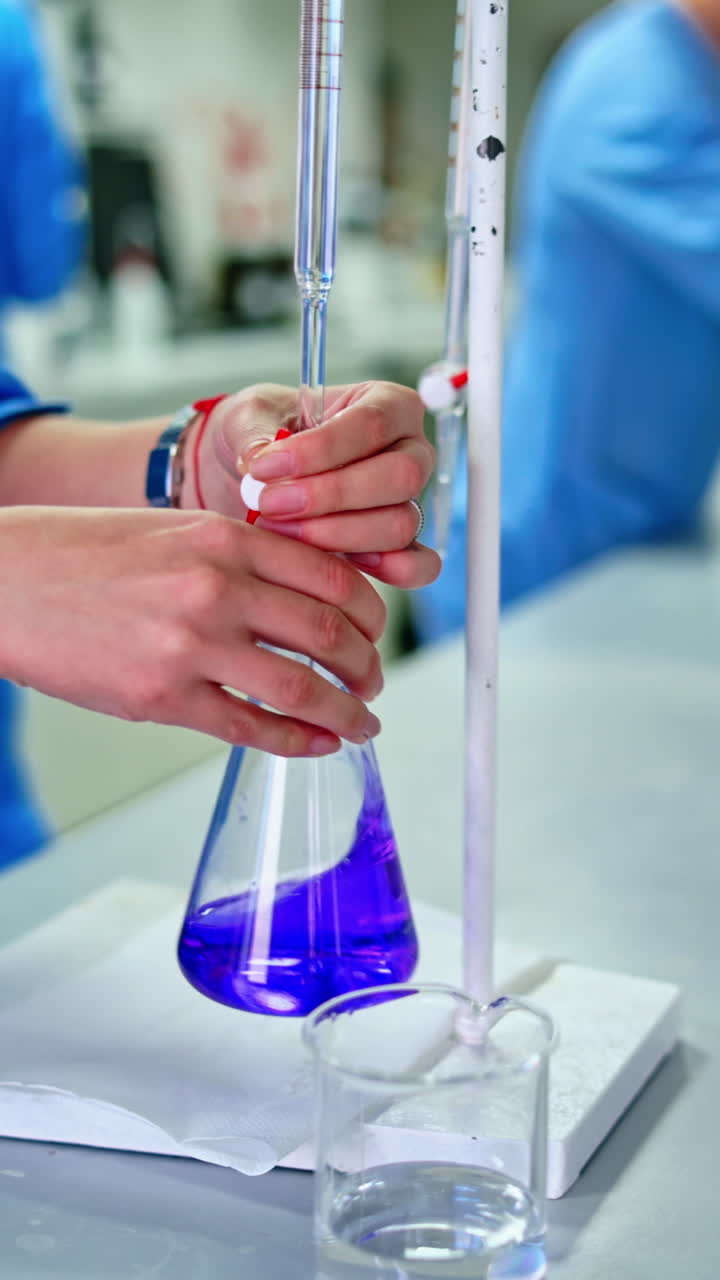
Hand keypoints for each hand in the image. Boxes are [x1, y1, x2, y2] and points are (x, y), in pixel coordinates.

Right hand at [0, 507, 386, 756]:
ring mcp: (191, 645)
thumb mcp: (175, 530)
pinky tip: (314, 745)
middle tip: (373, 685)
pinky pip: (252, 727)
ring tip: (358, 724)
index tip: (376, 635)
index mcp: (227, 538)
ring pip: (302, 688)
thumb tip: (306, 597)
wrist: (6, 581)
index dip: (372, 616)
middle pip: (332, 635)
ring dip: (345, 714)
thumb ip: (243, 557)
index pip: (335, 578)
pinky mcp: (162, 697)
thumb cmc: (84, 555)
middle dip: (367, 669)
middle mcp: (217, 587)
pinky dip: (296, 741)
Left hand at [191, 382, 440, 589]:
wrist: (257, 476)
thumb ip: (255, 434)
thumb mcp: (248, 416)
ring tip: (281, 530)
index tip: (266, 467)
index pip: (371, 424)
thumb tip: (260, 460)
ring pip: (398, 524)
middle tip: (272, 504)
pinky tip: (339, 568)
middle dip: (332, 496)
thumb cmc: (264, 432)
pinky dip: (390, 572)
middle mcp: (410, 451)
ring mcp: (410, 500)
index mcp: (387, 404)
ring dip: (337, 535)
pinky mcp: (401, 545)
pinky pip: (420, 565)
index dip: (320, 449)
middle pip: (400, 477)